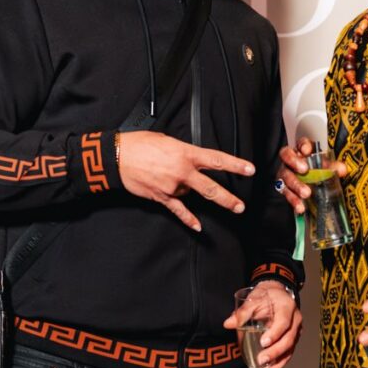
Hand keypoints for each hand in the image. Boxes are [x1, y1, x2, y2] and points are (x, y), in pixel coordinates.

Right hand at [118, 131, 255, 231]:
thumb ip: (183, 151)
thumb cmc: (140, 144)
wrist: (118, 157)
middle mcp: (182, 171)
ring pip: (190, 193)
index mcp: (186, 153)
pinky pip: (178, 210)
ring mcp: (172, 186)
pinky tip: (197, 226)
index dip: (235, 165)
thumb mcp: (167, 140)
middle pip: (211, 188)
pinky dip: (188, 219)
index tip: (250, 170)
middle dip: (227, 199)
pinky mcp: (161, 197)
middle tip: (240, 206)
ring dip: (187, 188)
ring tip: (174, 179)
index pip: (216, 160)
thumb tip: (191, 160)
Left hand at [223, 280, 300, 367]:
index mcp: (287, 308)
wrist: (277, 294)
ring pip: (289, 351)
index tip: (264, 342)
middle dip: (275, 352)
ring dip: (277, 365)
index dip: (275, 333)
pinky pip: (286, 355)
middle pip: (288, 340)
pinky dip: (277, 366)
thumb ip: (242, 312)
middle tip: (261, 360)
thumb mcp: (254, 298)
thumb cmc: (266, 296)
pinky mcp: (291, 341)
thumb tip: (228, 323)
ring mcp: (295, 332)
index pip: (284, 323)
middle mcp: (295, 321)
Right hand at [275, 135, 349, 214]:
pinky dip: (293, 200)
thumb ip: (333, 167)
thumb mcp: (326, 167)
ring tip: (306, 193)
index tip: (307, 150)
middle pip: (286, 156)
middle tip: (304, 170)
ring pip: (285, 176)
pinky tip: (301, 207)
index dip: (303, 145)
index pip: (300, 143)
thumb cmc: (317, 170)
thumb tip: (342, 170)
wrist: (308, 185)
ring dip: (295, 185)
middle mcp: (290, 160)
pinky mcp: (283, 188)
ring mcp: (285, 173)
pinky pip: (286, 193)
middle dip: (294, 162)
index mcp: (302, 150)